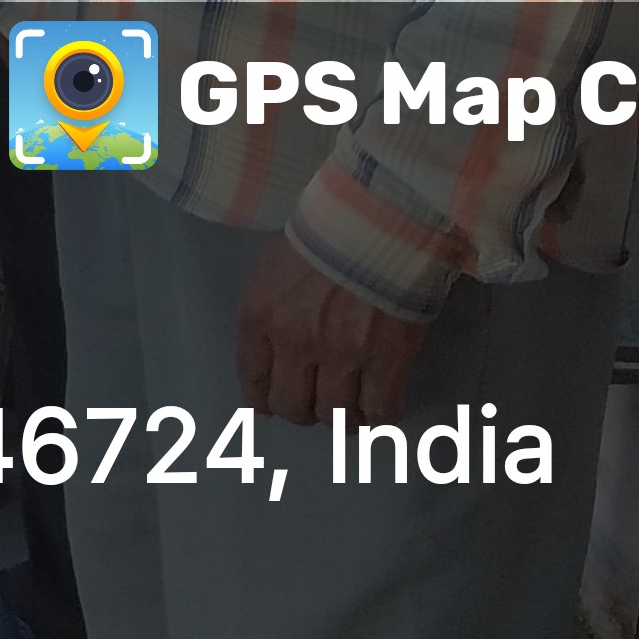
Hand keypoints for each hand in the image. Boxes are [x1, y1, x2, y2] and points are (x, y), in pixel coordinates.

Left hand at [236, 236, 431, 423]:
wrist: (378, 221)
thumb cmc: (323, 236)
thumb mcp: (271, 271)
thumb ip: (266, 315)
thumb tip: (271, 357)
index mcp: (260, 316)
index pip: (252, 378)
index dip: (261, 400)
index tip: (270, 406)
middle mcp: (295, 343)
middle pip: (291, 406)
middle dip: (301, 410)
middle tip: (315, 401)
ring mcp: (342, 355)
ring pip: (335, 416)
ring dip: (340, 417)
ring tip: (350, 406)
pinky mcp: (386, 362)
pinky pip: (380, 411)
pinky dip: (378, 417)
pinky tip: (378, 408)